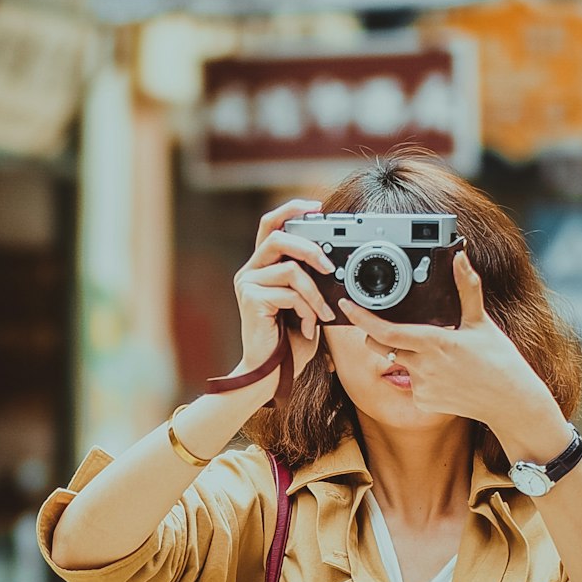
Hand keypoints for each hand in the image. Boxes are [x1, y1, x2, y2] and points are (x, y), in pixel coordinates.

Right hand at [232, 198, 336, 395]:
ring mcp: (248, 284)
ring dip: (315, 294)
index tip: (317, 207)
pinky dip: (307, 310)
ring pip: (290, 269)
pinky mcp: (251, 299)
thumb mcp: (305, 304)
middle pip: (278, 237)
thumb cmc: (289, 341)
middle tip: (330, 266)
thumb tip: (333, 263)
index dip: (292, 209)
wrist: (270, 374)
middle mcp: (250, 271)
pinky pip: (290, 293)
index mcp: (262, 266)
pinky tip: (307, 327)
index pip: (271, 224)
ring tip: (323, 314)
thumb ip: (310, 280)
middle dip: (309, 247)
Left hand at [337, 248, 565, 435]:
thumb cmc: (499, 360)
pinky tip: (444, 376)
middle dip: (378, 334)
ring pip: (398, 364)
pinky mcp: (423, 403)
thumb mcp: (481, 321)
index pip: (385, 330)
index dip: (361, 318)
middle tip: (392, 325)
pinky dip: (421, 377)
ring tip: (439, 356)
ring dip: (407, 356)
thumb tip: (461, 257)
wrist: (510, 402)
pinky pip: (411, 384)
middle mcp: (422, 366)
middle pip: (381, 346)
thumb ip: (467, 287)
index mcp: (433, 342)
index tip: (347, 306)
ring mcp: (422, 387)